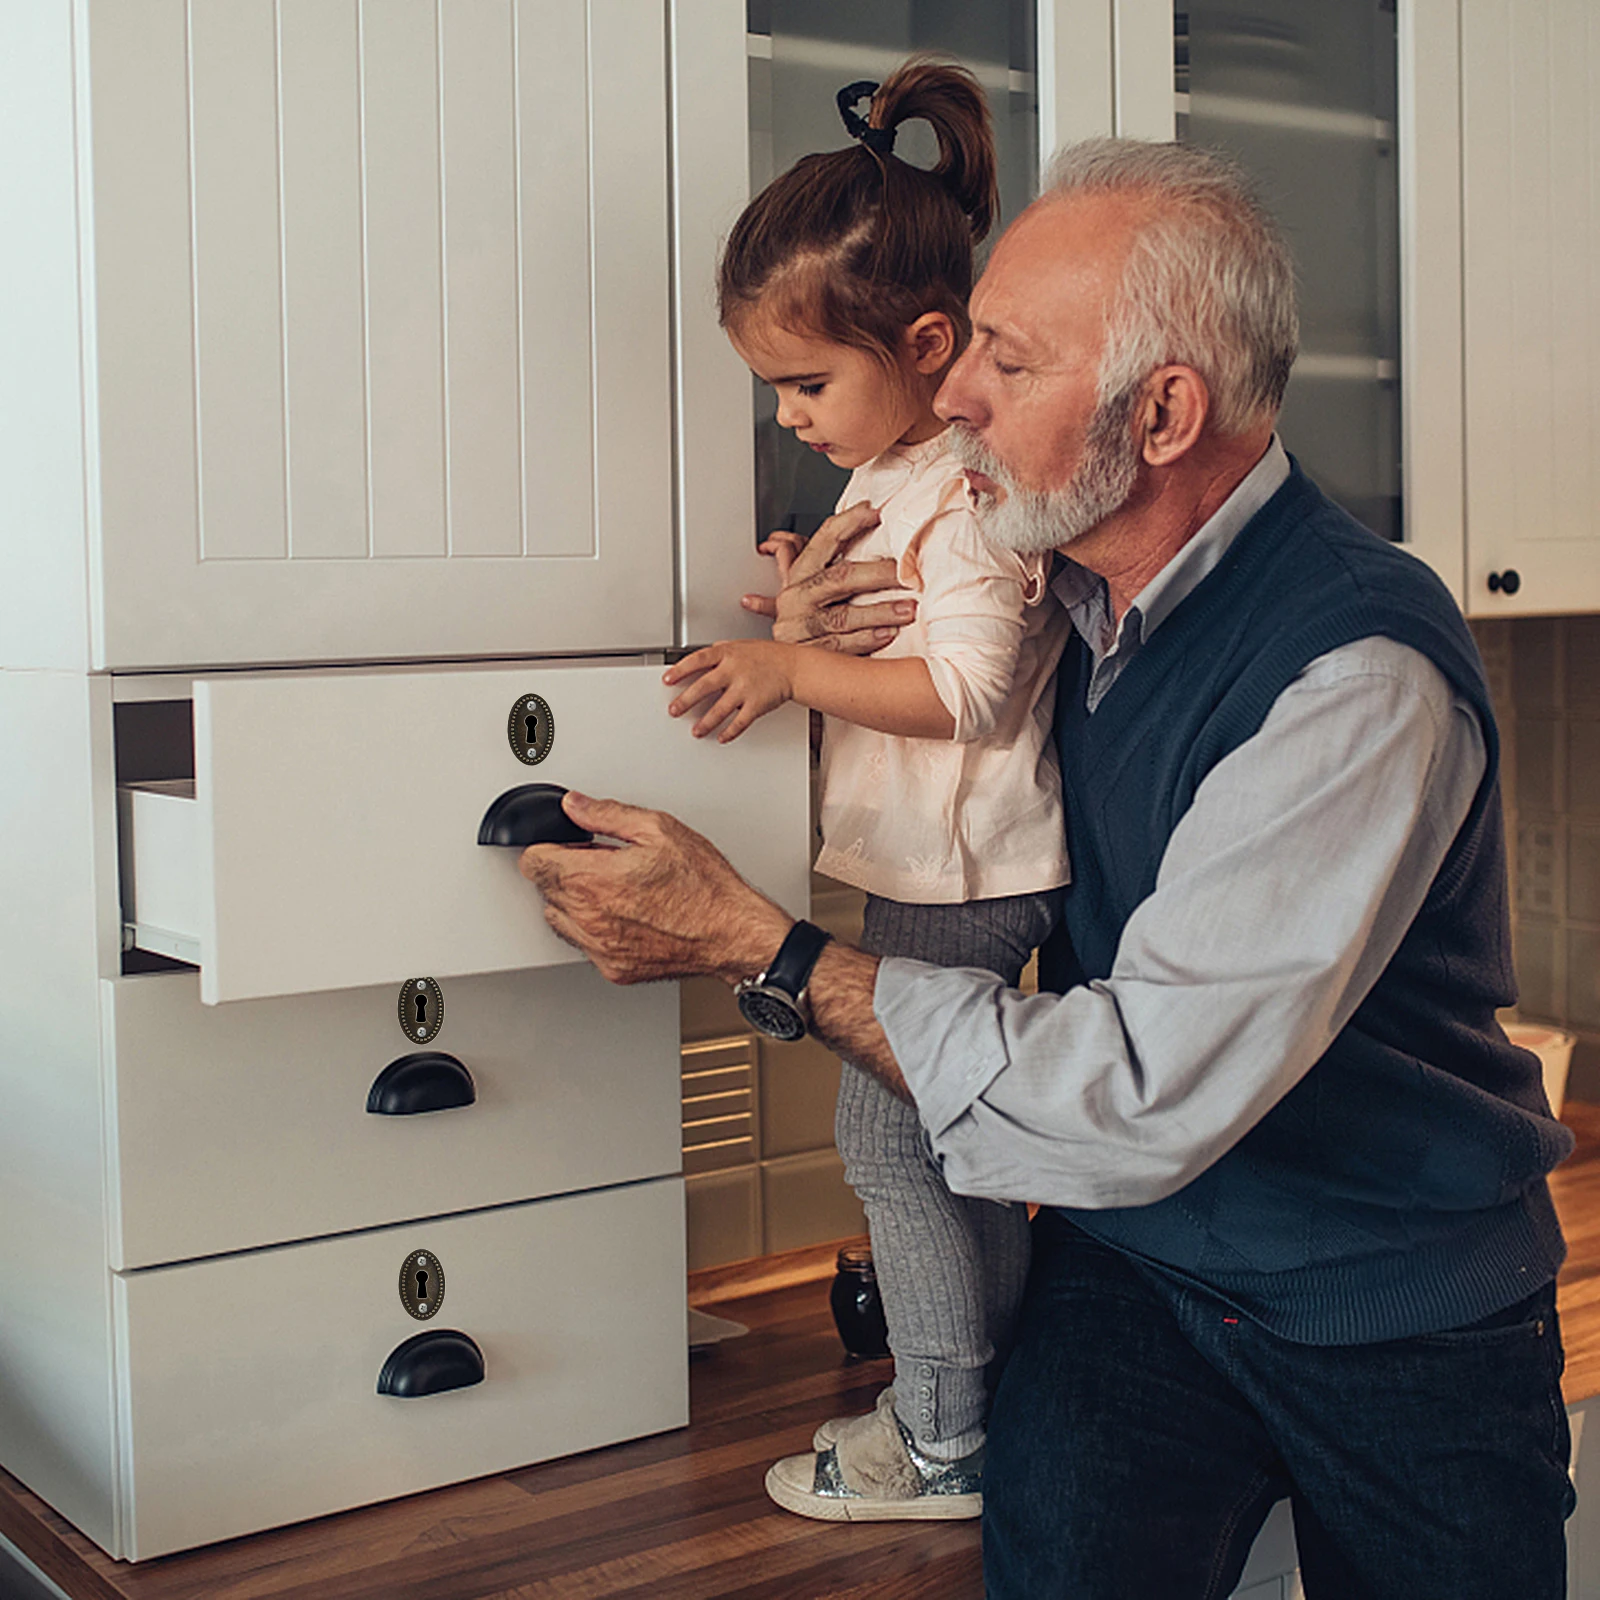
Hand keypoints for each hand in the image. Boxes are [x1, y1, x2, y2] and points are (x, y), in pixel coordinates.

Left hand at [518, 792, 791, 984]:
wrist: (732, 933)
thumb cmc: (704, 886)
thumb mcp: (659, 829)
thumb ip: (607, 814)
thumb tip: (575, 805)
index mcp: (592, 880)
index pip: (533, 862)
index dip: (547, 847)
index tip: (566, 845)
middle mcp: (589, 918)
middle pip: (543, 890)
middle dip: (565, 871)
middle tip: (601, 863)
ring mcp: (598, 947)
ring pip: (558, 920)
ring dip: (574, 902)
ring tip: (613, 889)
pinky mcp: (611, 968)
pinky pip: (583, 945)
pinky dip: (594, 929)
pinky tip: (624, 914)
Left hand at [663, 639, 795, 741]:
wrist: (794, 667)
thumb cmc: (768, 656)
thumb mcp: (741, 646)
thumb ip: (721, 652)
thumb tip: (702, 659)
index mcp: (728, 653)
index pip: (698, 660)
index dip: (680, 671)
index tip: (667, 680)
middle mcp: (734, 670)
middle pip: (703, 687)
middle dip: (686, 701)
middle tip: (674, 711)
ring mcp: (745, 689)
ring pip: (719, 709)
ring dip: (705, 722)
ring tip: (696, 731)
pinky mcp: (756, 705)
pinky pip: (739, 722)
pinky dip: (729, 732)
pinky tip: (721, 737)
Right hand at [742, 501, 916, 653]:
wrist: (775, 665)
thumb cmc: (801, 618)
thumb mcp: (803, 583)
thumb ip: (811, 553)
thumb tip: (826, 521)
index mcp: (798, 574)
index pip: (823, 540)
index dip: (849, 523)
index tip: (875, 512)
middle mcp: (795, 598)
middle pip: (840, 578)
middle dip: (878, 573)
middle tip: (908, 572)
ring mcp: (799, 627)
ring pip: (843, 616)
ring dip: (879, 612)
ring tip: (908, 608)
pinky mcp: (807, 654)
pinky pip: (841, 646)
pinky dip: (867, 641)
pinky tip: (888, 635)